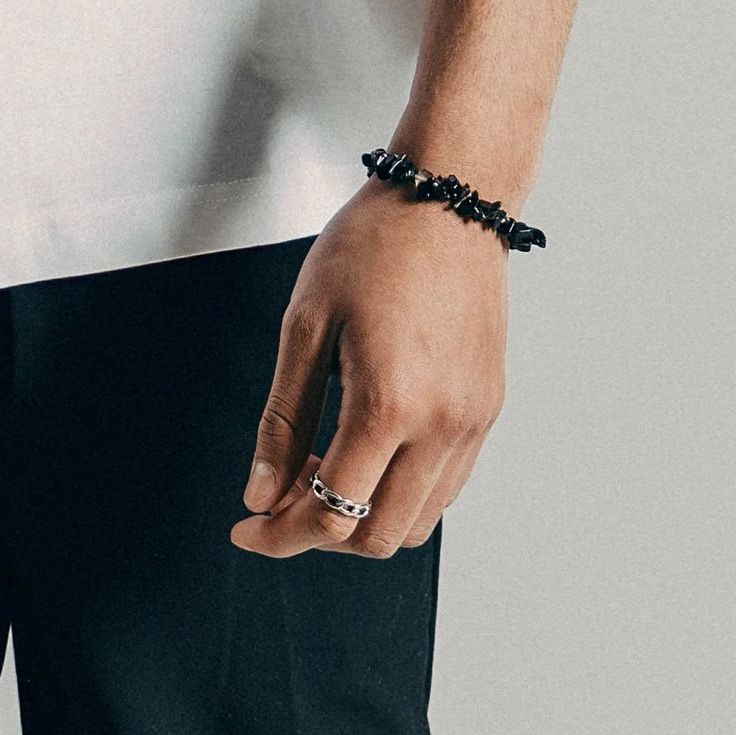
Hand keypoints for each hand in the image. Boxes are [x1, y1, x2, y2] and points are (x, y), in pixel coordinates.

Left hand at [229, 181, 508, 558]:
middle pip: (377, 537)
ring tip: (325, 464)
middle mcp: (442, 425)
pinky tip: (368, 449)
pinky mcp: (488, 408)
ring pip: (417, 522)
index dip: (279, 536)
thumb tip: (261, 496)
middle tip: (281, 494)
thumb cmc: (374, 244)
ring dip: (364, 517)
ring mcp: (472, 421)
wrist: (450, 197)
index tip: (247, 529)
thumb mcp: (305, 323)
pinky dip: (401, 492)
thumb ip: (283, 420)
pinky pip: (445, 486)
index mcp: (390, 405)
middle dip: (319, 533)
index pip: (331, 514)